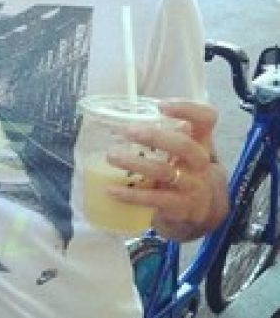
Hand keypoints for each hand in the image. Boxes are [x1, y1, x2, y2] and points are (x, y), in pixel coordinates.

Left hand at [106, 100, 228, 238]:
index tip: (160, 105)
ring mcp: (192, 185)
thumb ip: (161, 133)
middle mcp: (200, 162)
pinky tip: (111, 189)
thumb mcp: (179, 150)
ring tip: (111, 156)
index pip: (206, 118)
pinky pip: (154, 199)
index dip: (187, 109)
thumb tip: (116, 119)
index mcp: (200, 141)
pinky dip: (130, 194)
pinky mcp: (180, 206)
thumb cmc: (181, 170)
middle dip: (155, 136)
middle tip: (127, 131)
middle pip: (184, 145)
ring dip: (135, 163)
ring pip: (164, 171)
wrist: (199, 212)